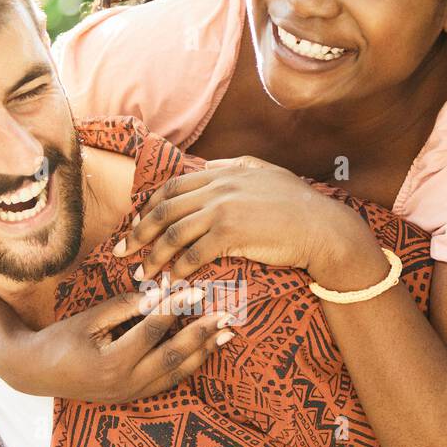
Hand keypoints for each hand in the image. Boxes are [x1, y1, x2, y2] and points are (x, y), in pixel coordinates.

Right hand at [14, 285, 234, 402]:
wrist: (35, 373)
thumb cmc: (60, 339)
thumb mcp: (90, 318)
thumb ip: (126, 307)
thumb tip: (161, 294)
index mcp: (112, 361)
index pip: (154, 330)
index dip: (177, 307)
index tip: (197, 290)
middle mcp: (126, 383)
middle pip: (174, 355)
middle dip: (202, 334)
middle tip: (226, 315)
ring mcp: (130, 394)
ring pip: (176, 373)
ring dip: (203, 352)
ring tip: (226, 334)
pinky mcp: (132, 397)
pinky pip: (168, 382)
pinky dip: (188, 365)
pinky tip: (204, 350)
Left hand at [115, 155, 360, 282]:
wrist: (323, 227)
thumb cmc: (298, 205)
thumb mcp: (264, 173)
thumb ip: (234, 167)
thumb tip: (208, 165)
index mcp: (223, 171)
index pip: (172, 187)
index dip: (148, 208)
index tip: (136, 226)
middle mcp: (218, 185)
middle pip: (164, 209)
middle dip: (138, 233)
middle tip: (123, 252)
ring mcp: (224, 208)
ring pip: (173, 232)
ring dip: (153, 256)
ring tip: (144, 274)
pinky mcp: (231, 233)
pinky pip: (193, 253)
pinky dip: (178, 269)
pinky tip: (172, 281)